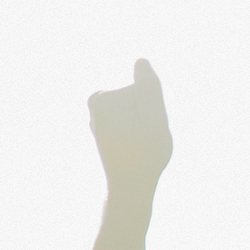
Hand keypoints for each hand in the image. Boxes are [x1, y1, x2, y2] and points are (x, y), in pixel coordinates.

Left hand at [88, 59, 171, 203]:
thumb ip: (149, 87)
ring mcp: (99, 114)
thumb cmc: (144, 157)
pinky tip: (133, 147)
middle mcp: (95, 103)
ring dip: (145, 125)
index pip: (143, 89)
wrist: (130, 188)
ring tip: (138, 145)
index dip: (153, 110)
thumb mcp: (154, 119)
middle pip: (137, 97)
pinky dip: (139, 131)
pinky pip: (133, 119)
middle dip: (148, 116)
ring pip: (136, 110)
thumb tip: (140, 61)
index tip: (145, 131)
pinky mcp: (106, 125)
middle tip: (144, 140)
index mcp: (102, 98)